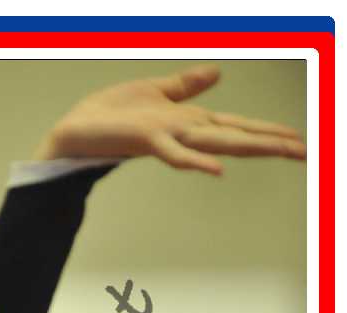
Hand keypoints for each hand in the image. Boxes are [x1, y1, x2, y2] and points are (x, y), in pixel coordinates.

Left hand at [34, 65, 305, 175]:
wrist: (73, 131)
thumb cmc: (109, 114)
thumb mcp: (155, 91)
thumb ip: (188, 85)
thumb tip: (218, 73)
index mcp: (190, 121)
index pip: (238, 126)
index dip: (269, 132)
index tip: (300, 139)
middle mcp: (185, 132)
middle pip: (238, 137)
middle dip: (274, 144)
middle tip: (309, 154)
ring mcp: (169, 138)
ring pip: (218, 143)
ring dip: (252, 148)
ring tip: (285, 153)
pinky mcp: (146, 140)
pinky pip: (175, 153)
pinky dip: (196, 161)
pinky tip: (218, 169)